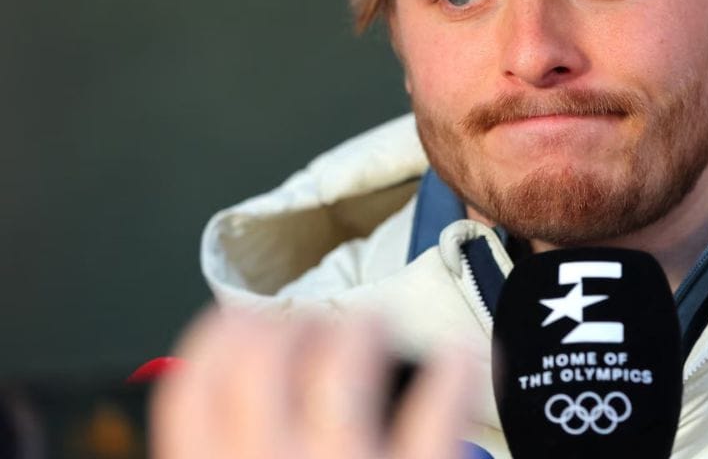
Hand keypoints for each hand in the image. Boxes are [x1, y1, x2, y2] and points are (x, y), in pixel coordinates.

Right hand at [151, 308, 477, 458]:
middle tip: (313, 326)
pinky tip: (458, 359)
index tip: (240, 320)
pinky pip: (437, 404)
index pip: (193, 385)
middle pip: (263, 354)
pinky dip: (452, 368)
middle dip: (288, 324)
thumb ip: (226, 451)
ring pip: (344, 359)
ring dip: (361, 329)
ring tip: (373, 330)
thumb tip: (229, 397)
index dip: (215, 338)